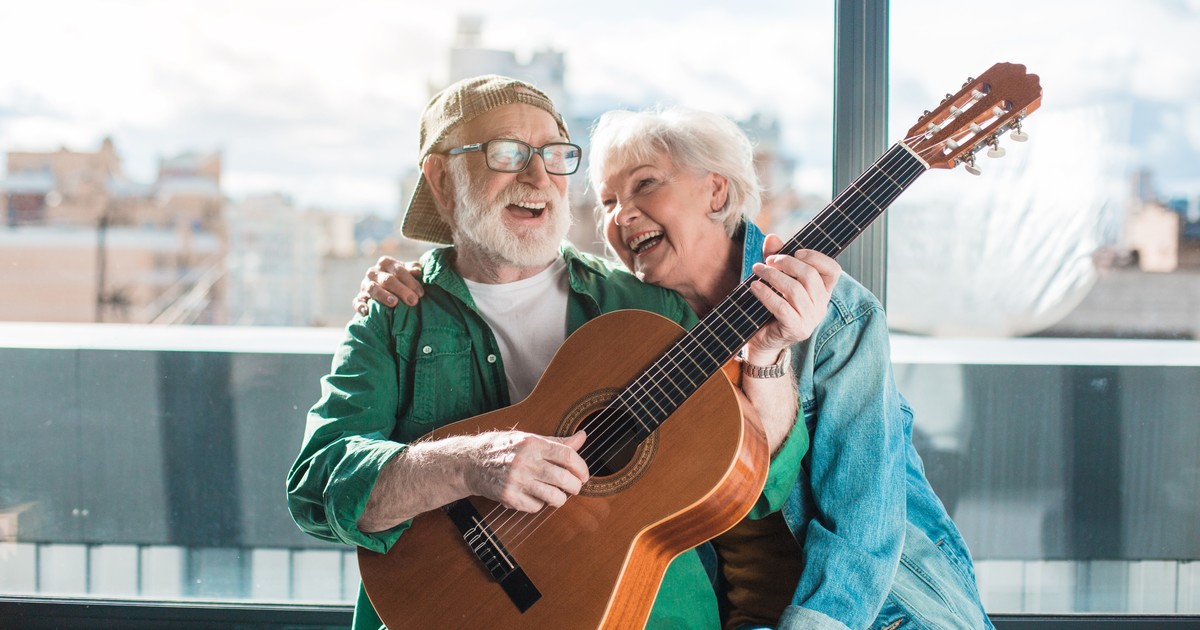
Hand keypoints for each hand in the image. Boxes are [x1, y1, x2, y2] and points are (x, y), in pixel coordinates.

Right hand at [353, 256, 423, 315]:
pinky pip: (357, 301)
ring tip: (394, 303)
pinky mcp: (358, 298)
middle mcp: (373, 272)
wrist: (384, 289)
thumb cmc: (400, 279)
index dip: (411, 281)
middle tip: (413, 301)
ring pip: (372, 288)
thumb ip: (413, 270)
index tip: (421, 293)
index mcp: (385, 263)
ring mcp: (365, 285)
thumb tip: (418, 271)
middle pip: (387, 279)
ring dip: (383, 295)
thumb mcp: (407, 272)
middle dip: (401, 290)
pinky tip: (367, 311)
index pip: (398, 270)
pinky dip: (361, 306)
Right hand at [463, 430, 589, 512]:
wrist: (470, 463)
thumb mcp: (528, 438)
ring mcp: (516, 481)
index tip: (584, 475)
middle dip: (575, 487)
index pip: (567, 456)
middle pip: (564, 479)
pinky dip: (539, 504)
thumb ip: (557, 442)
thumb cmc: (502, 448)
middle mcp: (525, 462)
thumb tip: (582, 436)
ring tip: (555, 493)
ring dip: (559, 498)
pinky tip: (532, 495)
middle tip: (574, 487)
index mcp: (532, 444)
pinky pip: (536, 507)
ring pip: (553, 497)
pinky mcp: (508, 497)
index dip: (581, 468)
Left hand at [746, 233, 840, 361]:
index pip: (833, 270)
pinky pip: (782, 307)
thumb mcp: (776, 279)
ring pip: (795, 290)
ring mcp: (810, 319)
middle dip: (787, 263)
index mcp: (822, 292)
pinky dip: (766, 294)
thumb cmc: (771, 306)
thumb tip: (771, 238)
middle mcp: (821, 306)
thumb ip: (777, 258)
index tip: (796, 252)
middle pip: (810, 276)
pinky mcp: (796, 329)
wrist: (762, 340)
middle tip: (768, 260)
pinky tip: (754, 286)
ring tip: (757, 269)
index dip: (817, 257)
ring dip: (773, 276)